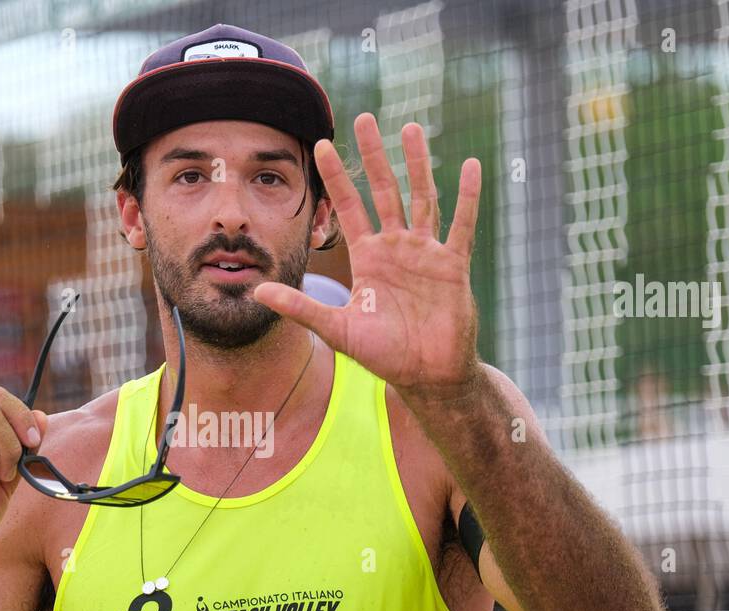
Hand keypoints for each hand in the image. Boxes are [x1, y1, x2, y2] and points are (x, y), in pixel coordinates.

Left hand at [252, 113, 482, 396]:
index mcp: (368, 258)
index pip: (349, 207)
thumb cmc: (384, 354)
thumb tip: (259, 292)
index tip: (322, 144)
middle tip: (364, 118)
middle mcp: (397, 247)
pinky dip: (466, 197)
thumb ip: (302, 308)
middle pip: (384, 191)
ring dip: (417, 164)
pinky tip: (469, 166)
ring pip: (422, 197)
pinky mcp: (453, 265)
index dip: (337, 177)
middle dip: (374, 155)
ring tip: (411, 128)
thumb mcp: (338, 329)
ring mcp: (426, 253)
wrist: (426, 375)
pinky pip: (461, 225)